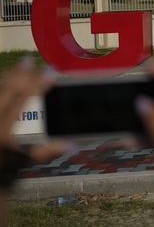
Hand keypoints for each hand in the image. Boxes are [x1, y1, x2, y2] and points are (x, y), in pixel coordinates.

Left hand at [0, 58, 70, 188]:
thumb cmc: (2, 163)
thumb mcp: (23, 160)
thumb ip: (46, 152)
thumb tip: (74, 146)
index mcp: (5, 130)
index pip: (23, 102)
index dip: (38, 85)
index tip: (50, 73)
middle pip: (8, 89)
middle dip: (21, 74)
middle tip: (33, 63)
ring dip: (10, 75)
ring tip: (22, 65)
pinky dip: (3, 81)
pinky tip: (8, 76)